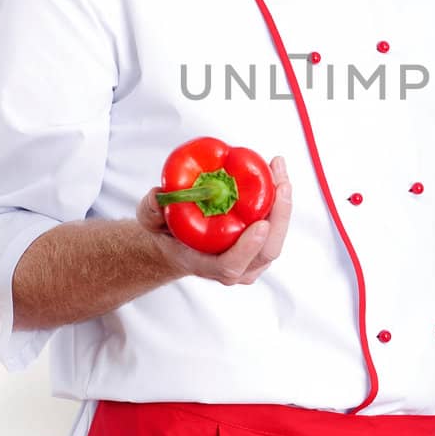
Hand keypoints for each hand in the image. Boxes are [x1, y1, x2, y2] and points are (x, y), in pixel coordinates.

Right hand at [137, 156, 291, 284]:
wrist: (179, 243)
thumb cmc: (167, 233)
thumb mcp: (151, 220)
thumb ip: (151, 210)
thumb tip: (158, 195)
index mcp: (207, 265)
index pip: (231, 265)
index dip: (248, 248)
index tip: (260, 225)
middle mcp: (235, 269)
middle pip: (266, 251)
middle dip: (280, 217)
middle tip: (281, 183)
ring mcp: (251, 260)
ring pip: (277, 236)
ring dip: (283, 201)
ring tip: (279, 166)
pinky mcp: (261, 245)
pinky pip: (278, 224)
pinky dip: (281, 197)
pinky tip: (277, 171)